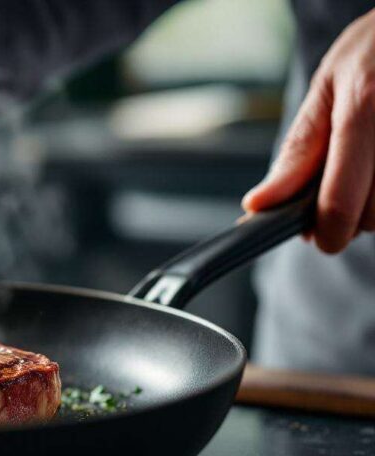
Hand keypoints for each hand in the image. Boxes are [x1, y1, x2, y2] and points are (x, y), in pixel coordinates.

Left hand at [243, 8, 374, 252]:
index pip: (340, 201)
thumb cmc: (374, 50)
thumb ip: (299, 150)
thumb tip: (261, 204)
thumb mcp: (327, 87)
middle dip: (353, 216)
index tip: (319, 238)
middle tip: (341, 190)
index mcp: (364, 107)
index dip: (326, 232)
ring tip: (367, 169)